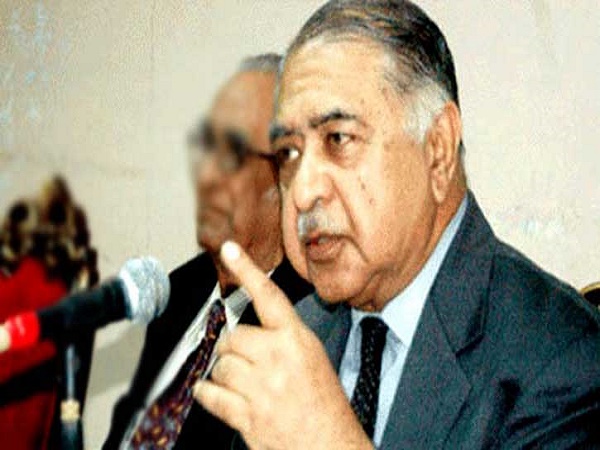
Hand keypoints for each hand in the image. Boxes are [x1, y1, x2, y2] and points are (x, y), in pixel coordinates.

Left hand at [193, 241, 372, 449]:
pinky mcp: (247, 415)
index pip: (269, 296)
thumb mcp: (312, 358)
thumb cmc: (325, 404)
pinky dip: (209, 395)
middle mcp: (279, 359)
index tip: (230, 249)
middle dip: (234, 351)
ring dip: (225, 375)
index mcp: (298, 340)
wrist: (330, 446)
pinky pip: (210, 395)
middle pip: (233, 337)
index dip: (247, 270)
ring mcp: (262, 387)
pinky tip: (220, 396)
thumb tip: (250, 330)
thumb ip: (283, 339)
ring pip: (220, 365)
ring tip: (244, 386)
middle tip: (247, 364)